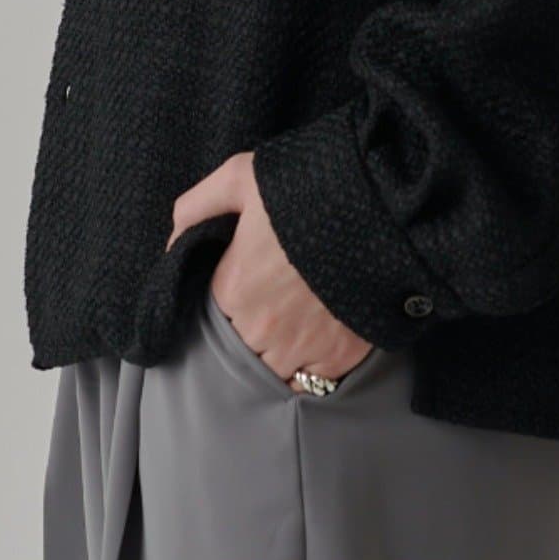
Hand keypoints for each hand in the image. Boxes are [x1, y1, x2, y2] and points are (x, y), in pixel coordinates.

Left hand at [167, 151, 374, 385]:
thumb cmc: (309, 187)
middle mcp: (261, 329)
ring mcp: (301, 348)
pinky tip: (314, 341)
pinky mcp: (338, 359)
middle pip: (238, 346)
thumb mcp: (242, 176)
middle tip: (272, 298)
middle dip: (249, 326)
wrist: (384, 206)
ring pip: (270, 371)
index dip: (227, 295)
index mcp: (232, 288)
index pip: (210, 311)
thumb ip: (197, 206)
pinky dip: (307, 370)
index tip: (245, 278)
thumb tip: (174, 240)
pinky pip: (309, 383)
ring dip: (275, 353)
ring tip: (292, 323)